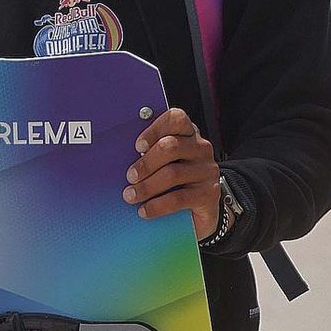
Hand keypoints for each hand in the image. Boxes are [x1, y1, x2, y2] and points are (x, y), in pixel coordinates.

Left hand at [124, 108, 219, 238]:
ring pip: (173, 173)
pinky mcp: (209, 194)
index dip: (155, 129)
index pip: (176, 119)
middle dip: (146, 163)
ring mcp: (206, 170)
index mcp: (187, 134)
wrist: (199, 211)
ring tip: (131, 196)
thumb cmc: (175, 183)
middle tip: (130, 176)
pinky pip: (179, 198)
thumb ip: (150, 154)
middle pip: (171, 146)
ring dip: (147, 186)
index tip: (138, 146)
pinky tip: (145, 210)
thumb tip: (122, 158)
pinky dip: (157, 206)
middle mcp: (200, 149)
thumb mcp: (164, 164)